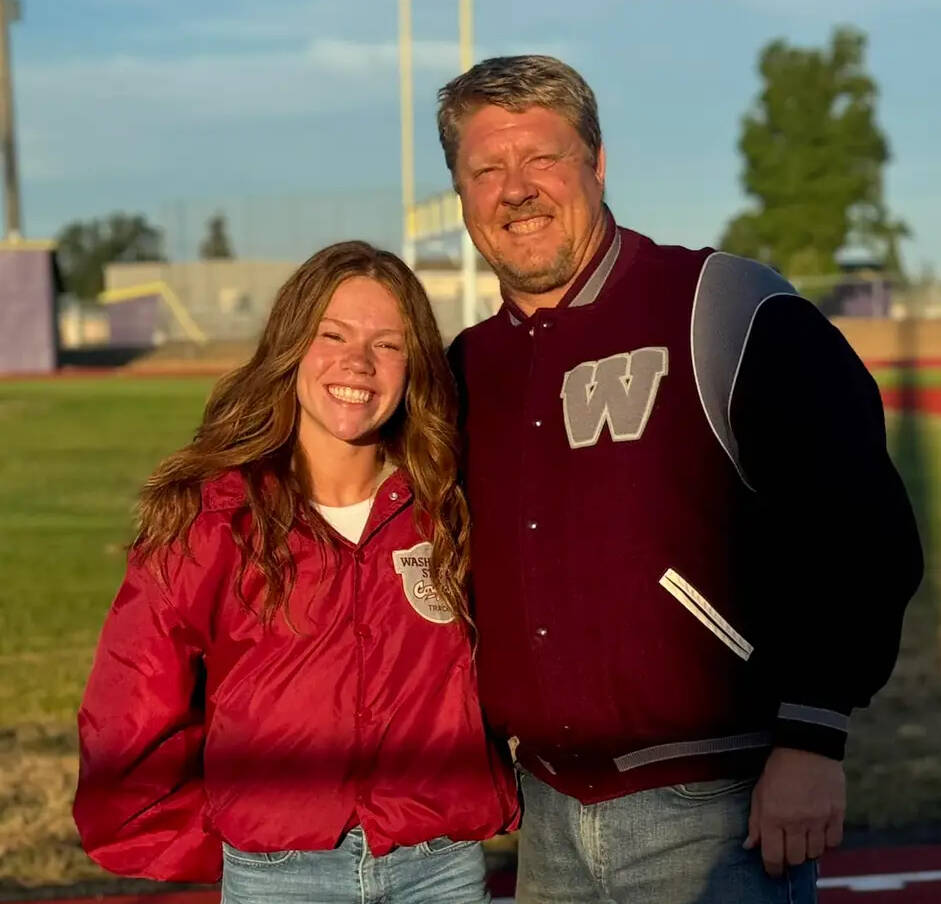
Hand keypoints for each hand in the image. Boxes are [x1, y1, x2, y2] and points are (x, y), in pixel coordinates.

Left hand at [744, 746, 844, 876]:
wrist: (806, 747)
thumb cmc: (778, 769)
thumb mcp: (759, 792)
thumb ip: (755, 821)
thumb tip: (750, 845)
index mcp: (774, 816)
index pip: (773, 855)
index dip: (772, 868)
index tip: (773, 870)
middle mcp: (797, 821)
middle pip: (796, 859)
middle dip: (790, 859)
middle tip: (788, 851)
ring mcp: (819, 819)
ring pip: (815, 853)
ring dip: (808, 850)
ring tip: (803, 839)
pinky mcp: (837, 814)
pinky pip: (834, 842)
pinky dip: (826, 842)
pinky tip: (819, 833)